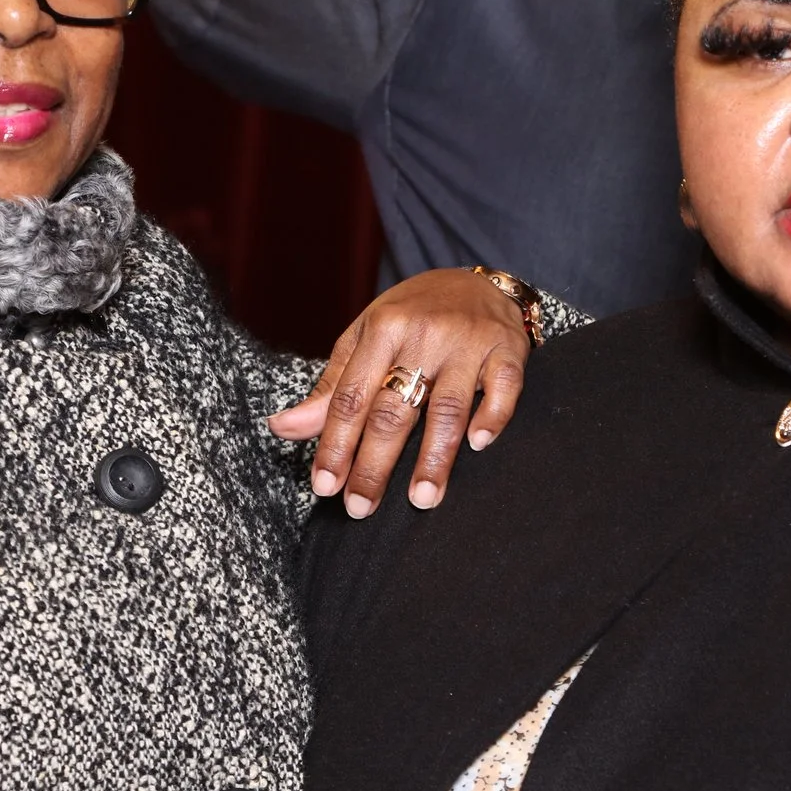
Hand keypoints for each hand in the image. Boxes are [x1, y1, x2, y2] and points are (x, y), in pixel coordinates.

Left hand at [268, 268, 532, 517]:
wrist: (477, 281)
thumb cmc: (412, 317)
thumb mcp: (365, 339)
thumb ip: (331, 388)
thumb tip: (282, 429)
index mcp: (382, 329)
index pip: (351, 397)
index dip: (336, 445)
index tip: (324, 487)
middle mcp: (424, 334)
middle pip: (394, 410)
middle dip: (375, 464)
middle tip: (360, 508)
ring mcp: (468, 342)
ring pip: (447, 407)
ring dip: (435, 457)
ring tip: (422, 498)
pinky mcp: (508, 350)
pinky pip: (504, 387)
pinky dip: (493, 415)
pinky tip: (480, 445)